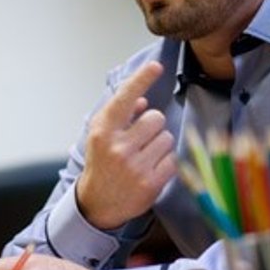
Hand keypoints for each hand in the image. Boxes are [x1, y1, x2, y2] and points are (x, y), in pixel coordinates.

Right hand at [76, 61, 177, 228]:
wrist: (97, 203)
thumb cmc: (102, 163)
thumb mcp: (101, 136)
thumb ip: (120, 116)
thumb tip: (142, 100)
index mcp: (103, 131)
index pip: (125, 98)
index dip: (141, 79)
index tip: (156, 66)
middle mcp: (117, 147)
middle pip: (156, 118)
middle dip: (152, 126)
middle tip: (140, 140)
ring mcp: (134, 166)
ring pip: (167, 138)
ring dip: (160, 145)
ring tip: (144, 157)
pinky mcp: (150, 183)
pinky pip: (172, 159)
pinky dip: (166, 162)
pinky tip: (151, 169)